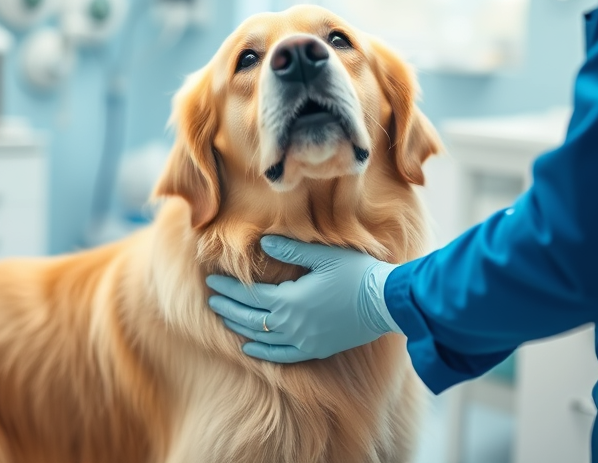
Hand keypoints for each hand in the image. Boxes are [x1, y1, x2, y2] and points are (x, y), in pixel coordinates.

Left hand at [206, 235, 401, 362]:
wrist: (385, 302)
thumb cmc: (356, 273)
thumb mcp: (323, 256)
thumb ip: (291, 251)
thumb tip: (264, 242)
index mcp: (289, 300)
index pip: (249, 295)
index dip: (229, 288)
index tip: (212, 281)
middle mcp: (291, 324)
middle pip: (250, 317)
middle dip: (228, 307)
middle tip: (212, 299)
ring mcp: (303, 340)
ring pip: (261, 337)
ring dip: (239, 327)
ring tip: (224, 318)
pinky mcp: (315, 349)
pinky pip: (281, 356)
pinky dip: (263, 353)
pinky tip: (249, 348)